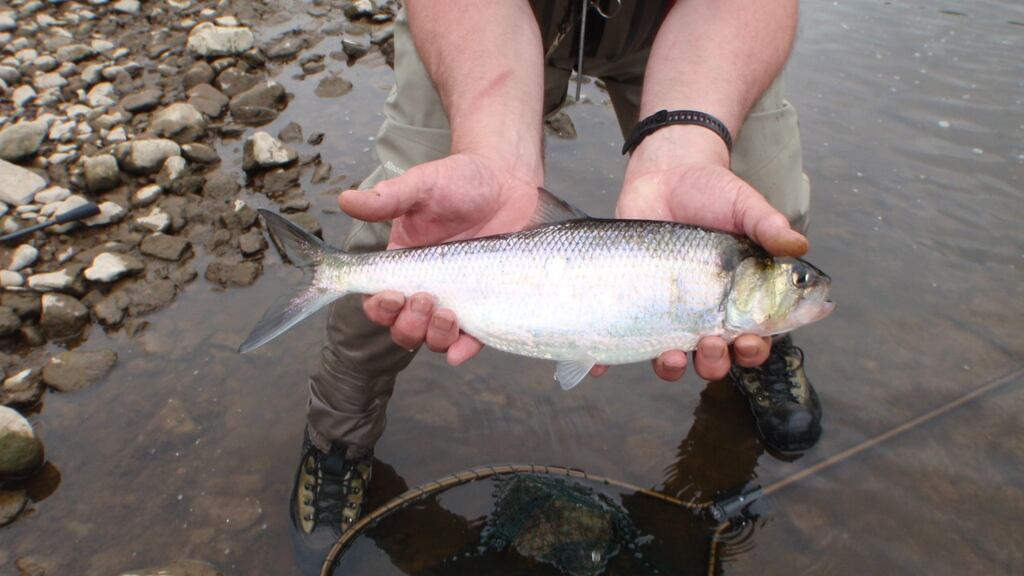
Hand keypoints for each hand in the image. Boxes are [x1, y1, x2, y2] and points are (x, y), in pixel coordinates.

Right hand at [339, 152, 539, 364]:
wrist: (508, 179)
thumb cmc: (460, 180)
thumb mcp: (420, 186)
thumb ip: (386, 198)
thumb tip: (345, 200)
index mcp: (404, 265)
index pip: (379, 300)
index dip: (379, 308)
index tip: (390, 296)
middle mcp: (427, 287)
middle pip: (404, 327)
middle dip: (408, 324)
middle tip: (423, 298)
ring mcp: (458, 298)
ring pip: (434, 339)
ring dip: (434, 336)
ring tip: (446, 314)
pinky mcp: (487, 304)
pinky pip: (473, 338)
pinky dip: (464, 350)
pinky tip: (462, 350)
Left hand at [615, 125, 808, 381]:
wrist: (664, 176)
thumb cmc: (713, 193)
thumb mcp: (744, 206)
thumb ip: (769, 226)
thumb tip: (799, 246)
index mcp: (740, 298)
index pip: (754, 337)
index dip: (755, 348)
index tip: (748, 341)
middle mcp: (706, 313)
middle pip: (715, 357)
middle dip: (715, 362)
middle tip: (711, 343)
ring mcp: (669, 312)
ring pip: (674, 358)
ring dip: (675, 367)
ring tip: (673, 356)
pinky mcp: (636, 305)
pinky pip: (625, 341)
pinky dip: (613, 359)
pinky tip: (606, 363)